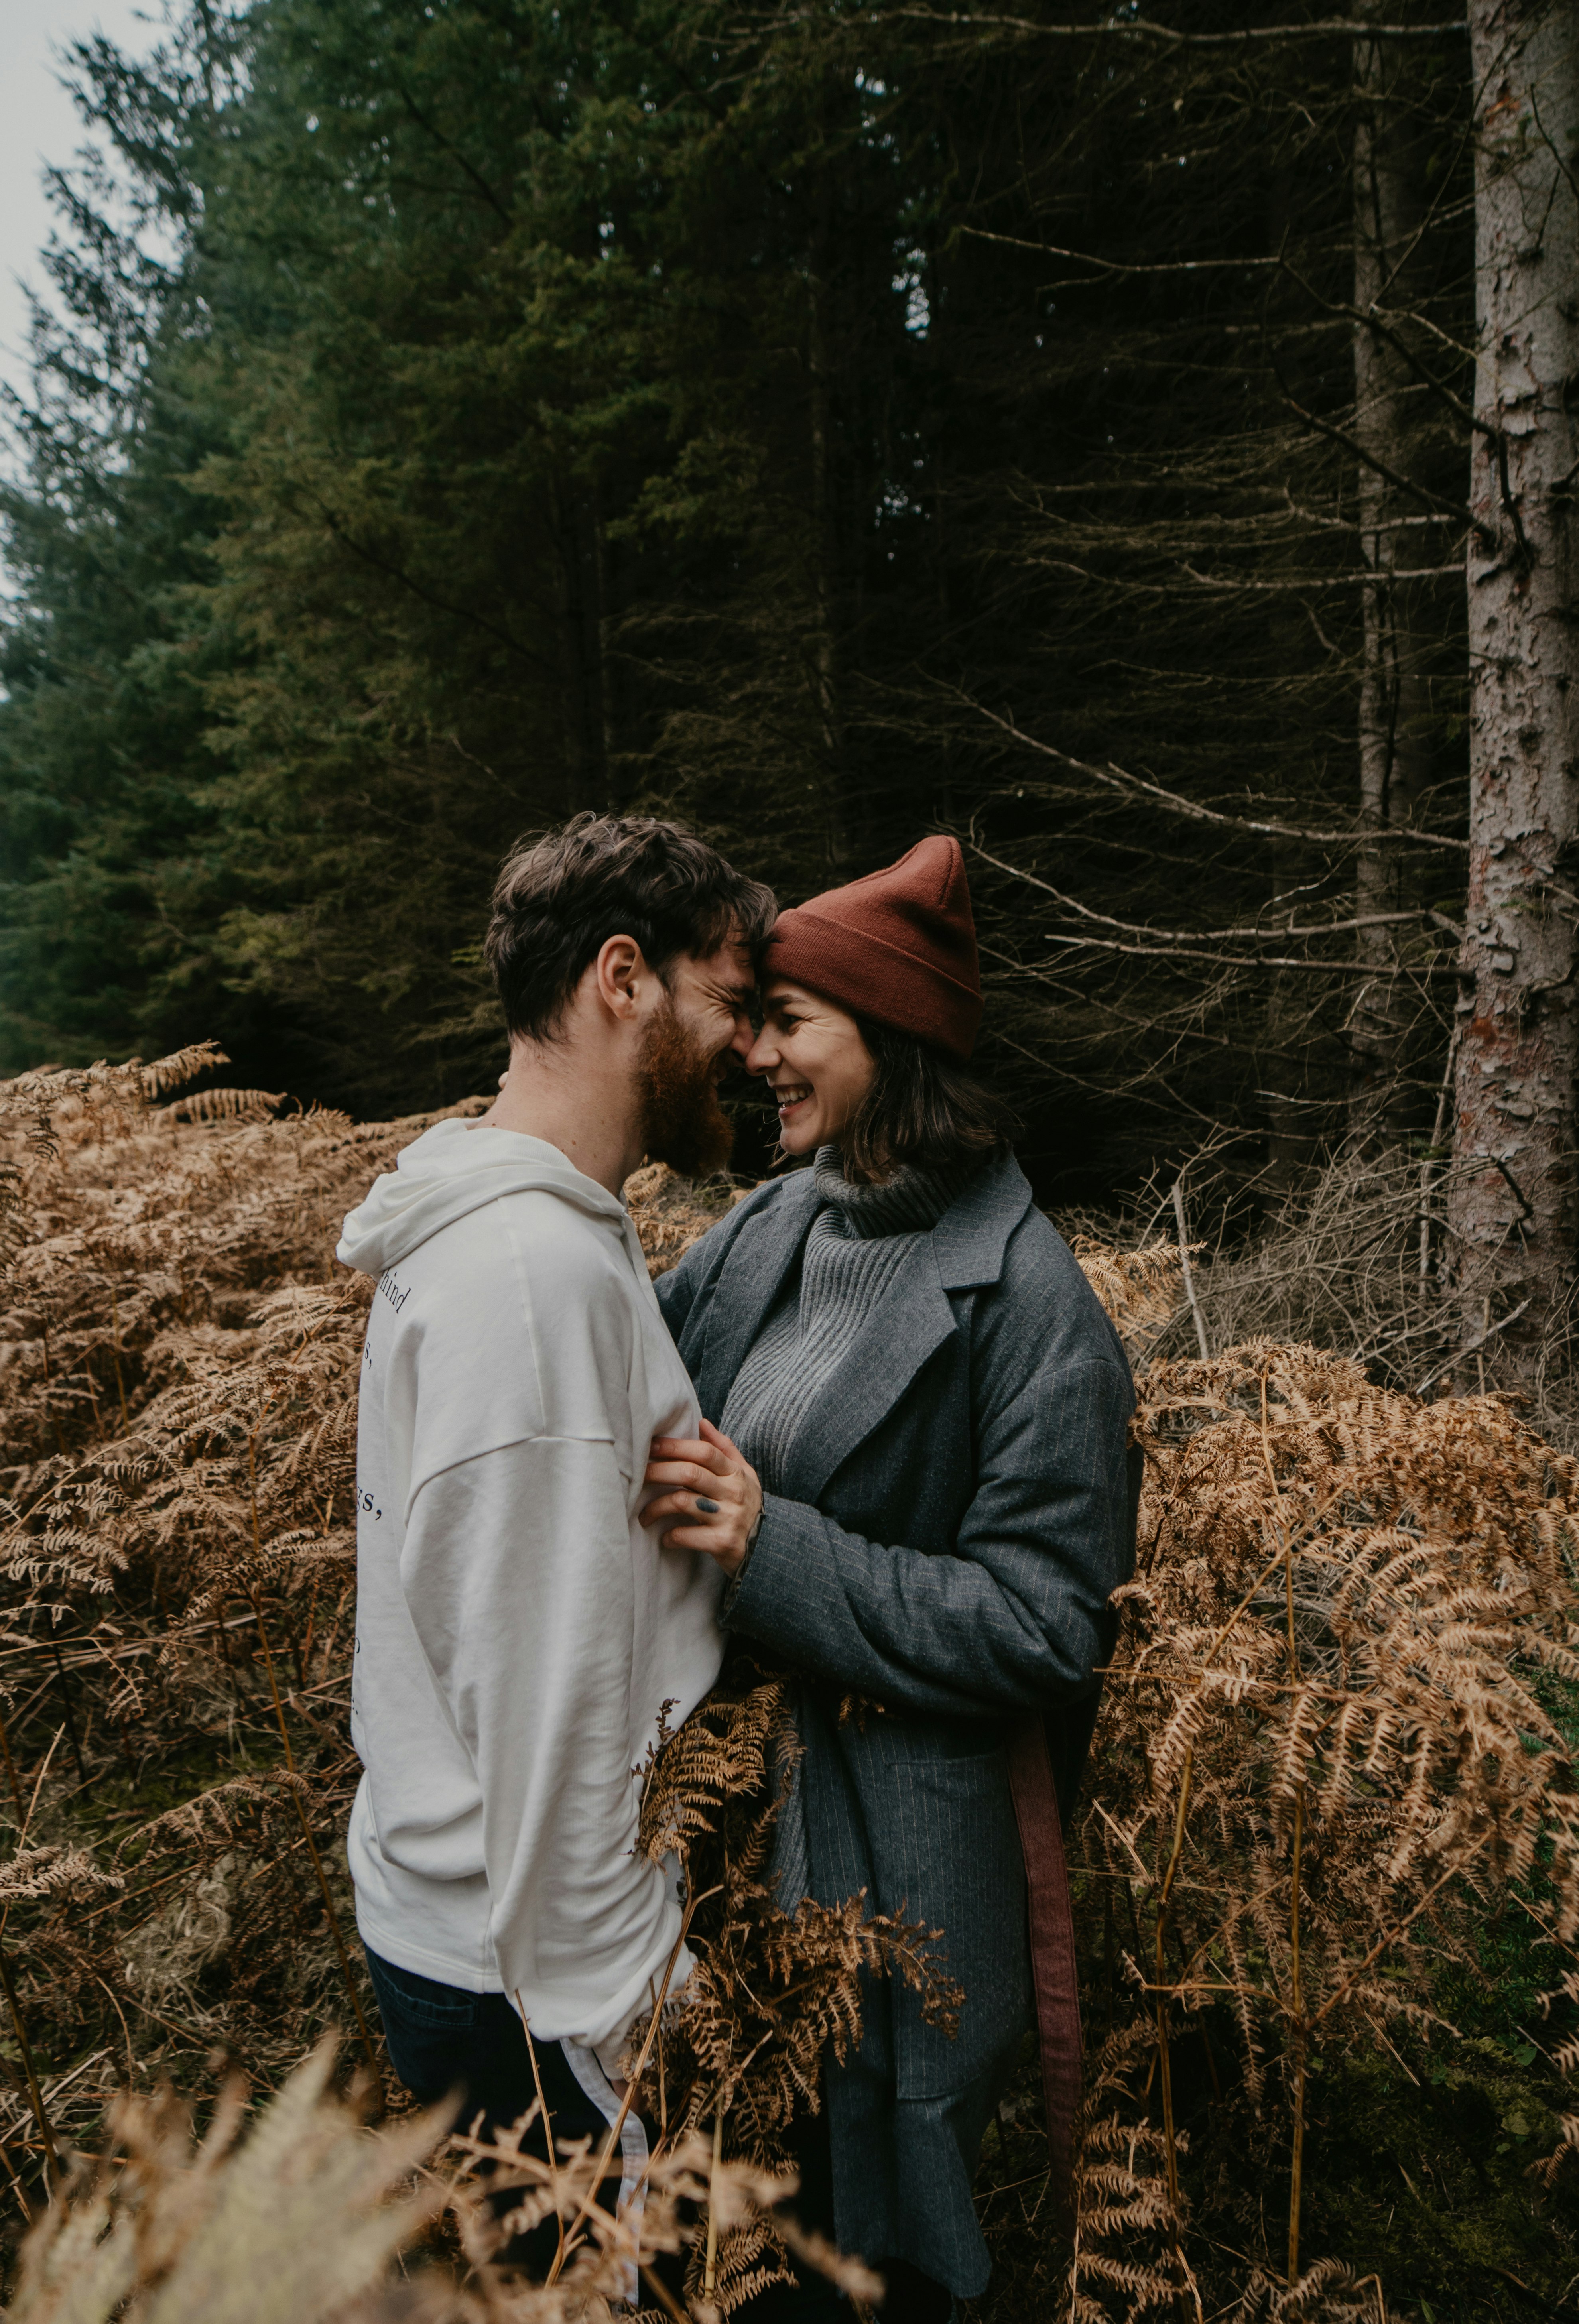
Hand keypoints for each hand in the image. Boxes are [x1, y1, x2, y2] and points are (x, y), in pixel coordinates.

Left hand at [642, 1418, 762, 1578]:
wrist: (770, 1548)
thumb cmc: (749, 1506)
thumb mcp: (745, 1474)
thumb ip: (724, 1449)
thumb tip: (702, 1422)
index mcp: (735, 1474)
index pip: (704, 1452)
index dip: (675, 1446)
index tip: (651, 1446)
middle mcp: (733, 1493)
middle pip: (689, 1473)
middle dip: (658, 1471)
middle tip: (637, 1476)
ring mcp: (729, 1518)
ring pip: (683, 1502)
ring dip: (656, 1507)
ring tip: (644, 1515)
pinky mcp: (722, 1543)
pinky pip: (686, 1535)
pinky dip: (670, 1536)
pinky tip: (664, 1538)